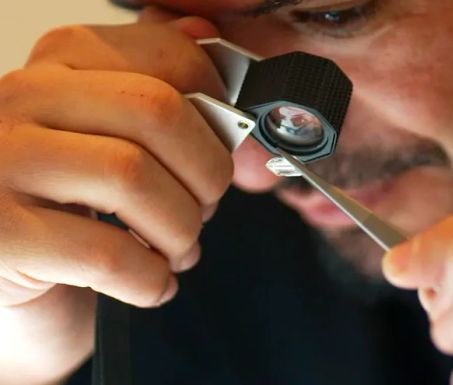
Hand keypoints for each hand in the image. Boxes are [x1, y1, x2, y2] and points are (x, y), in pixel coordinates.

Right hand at [0, 8, 231, 383]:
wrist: (11, 273)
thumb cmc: (69, 202)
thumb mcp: (111, 134)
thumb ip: (153, 83)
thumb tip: (203, 33)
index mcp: (60, 65)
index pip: (167, 55)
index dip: (218, 105)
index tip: (227, 142)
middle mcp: (22, 101)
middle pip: (157, 112)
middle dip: (207, 171)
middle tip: (208, 203)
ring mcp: (2, 165)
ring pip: (133, 178)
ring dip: (182, 229)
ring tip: (180, 248)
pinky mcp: (2, 237)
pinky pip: (108, 255)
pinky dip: (152, 279)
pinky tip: (153, 281)